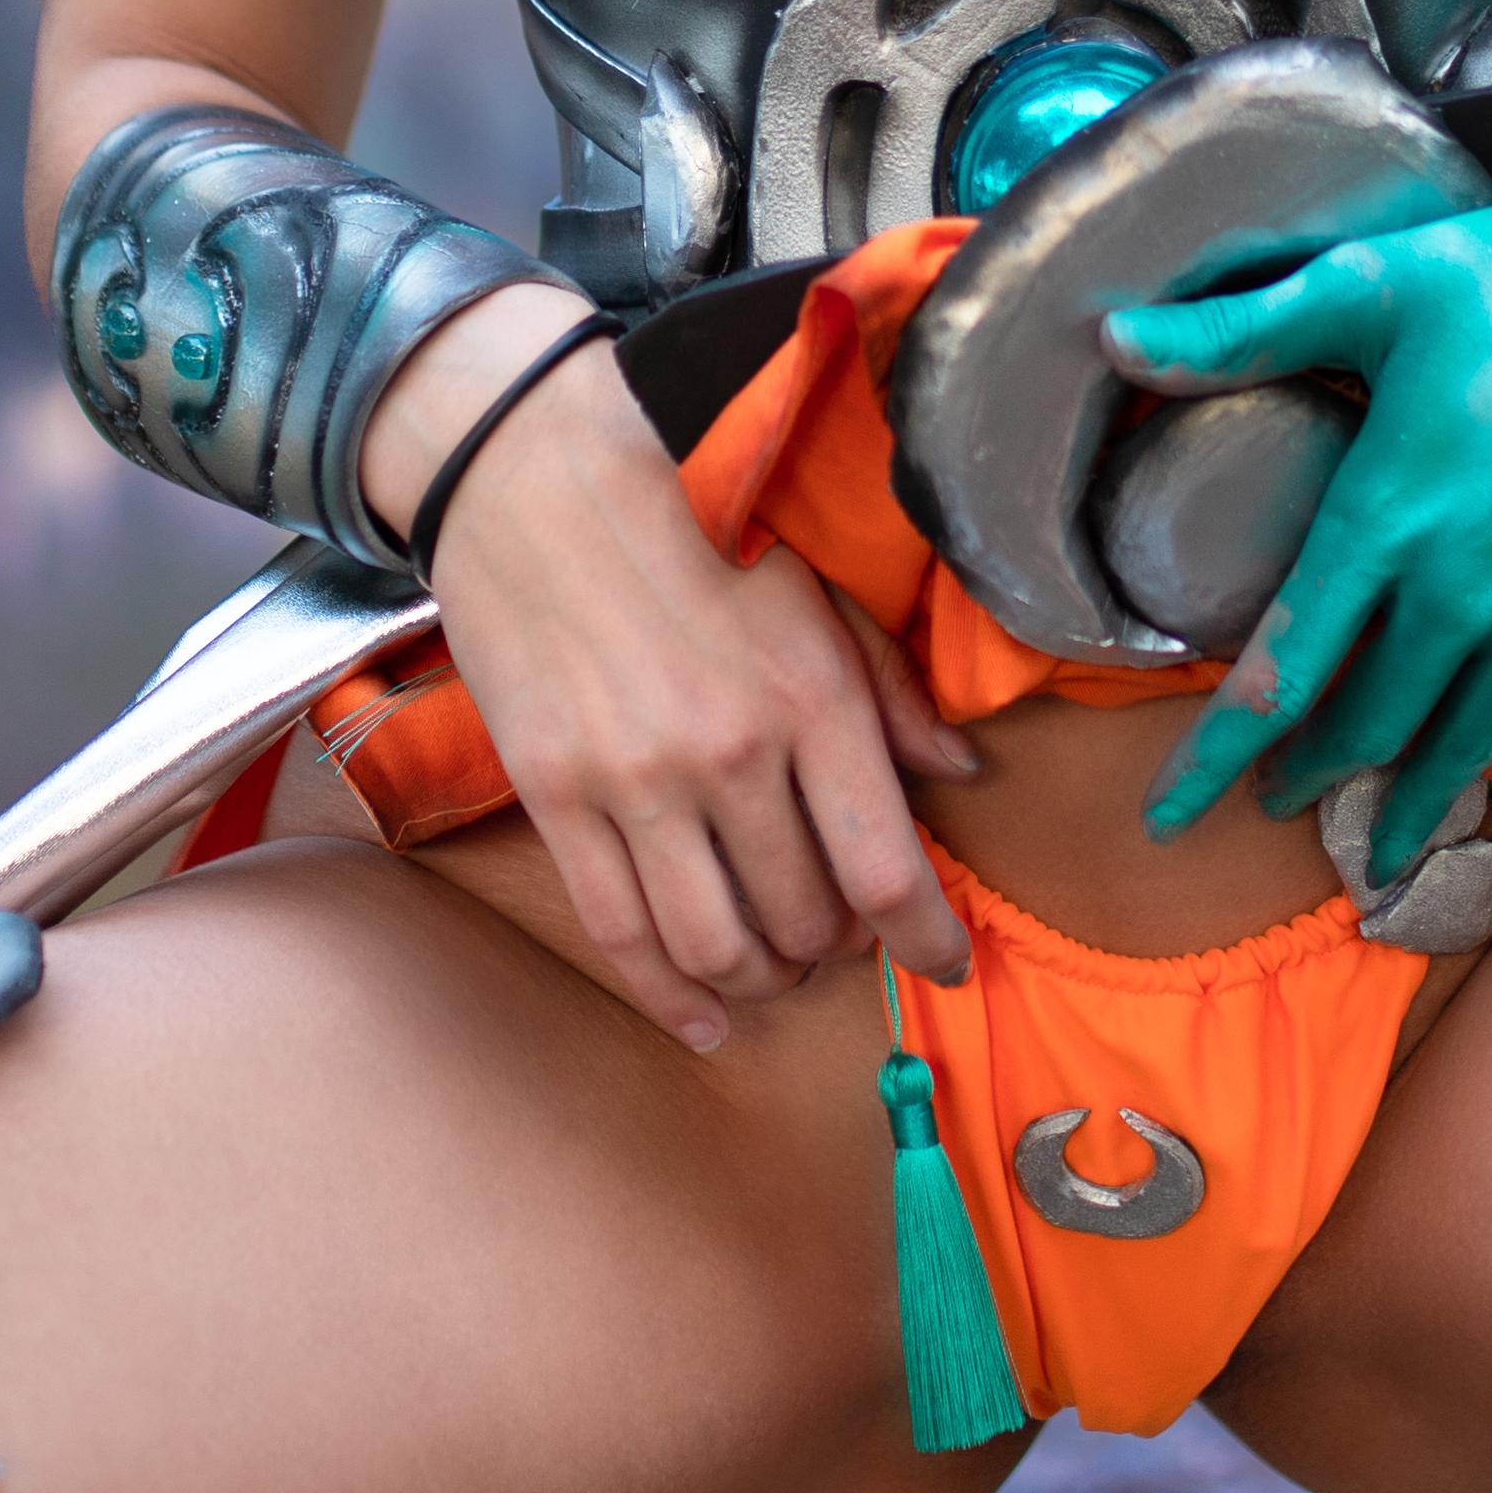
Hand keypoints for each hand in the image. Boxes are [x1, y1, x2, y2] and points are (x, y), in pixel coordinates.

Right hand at [363, 299, 978, 1047]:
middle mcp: (729, 754)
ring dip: (758, 979)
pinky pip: (619, 931)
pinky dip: (668, 995)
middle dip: (832, 948)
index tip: (946, 964)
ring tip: (772, 966)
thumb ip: (890, 687)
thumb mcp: (814, 583)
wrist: (532, 474)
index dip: (927, 940)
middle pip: (804, 920)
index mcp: (809, 697)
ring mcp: (636, 784)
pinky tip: (702, 1018)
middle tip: (832, 934)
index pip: (887, 869)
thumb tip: (959, 776)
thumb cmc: (688, 518)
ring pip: (715, 945)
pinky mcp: (556, 797)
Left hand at [1104, 178, 1491, 882]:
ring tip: (1382, 843)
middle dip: (1315, 772)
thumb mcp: (1374, 283)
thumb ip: (1241, 329)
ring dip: (1423, 794)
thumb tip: (1109, 338)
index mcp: (1388, 523)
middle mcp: (1468, 594)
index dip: (1216, 756)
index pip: (1279, 673)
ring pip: (1477, 734)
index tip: (1168, 819)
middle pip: (1375, 720)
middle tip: (1275, 800)